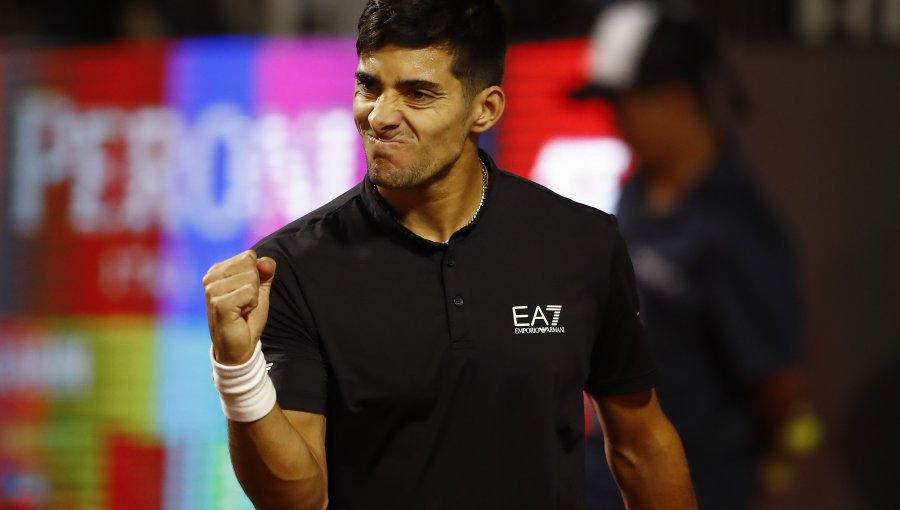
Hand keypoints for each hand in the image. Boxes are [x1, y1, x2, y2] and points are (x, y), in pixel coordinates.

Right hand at [203, 250, 276, 364]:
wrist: (239, 346)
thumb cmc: (247, 317)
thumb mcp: (260, 290)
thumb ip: (265, 271)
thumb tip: (267, 262)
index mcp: (217, 270)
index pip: (249, 256)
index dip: (256, 276)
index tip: (246, 293)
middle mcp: (211, 277)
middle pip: (250, 264)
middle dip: (255, 286)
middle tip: (244, 303)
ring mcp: (213, 290)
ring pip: (251, 278)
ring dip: (253, 297)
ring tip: (242, 309)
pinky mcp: (219, 303)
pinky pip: (250, 292)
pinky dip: (252, 305)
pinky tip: (241, 314)